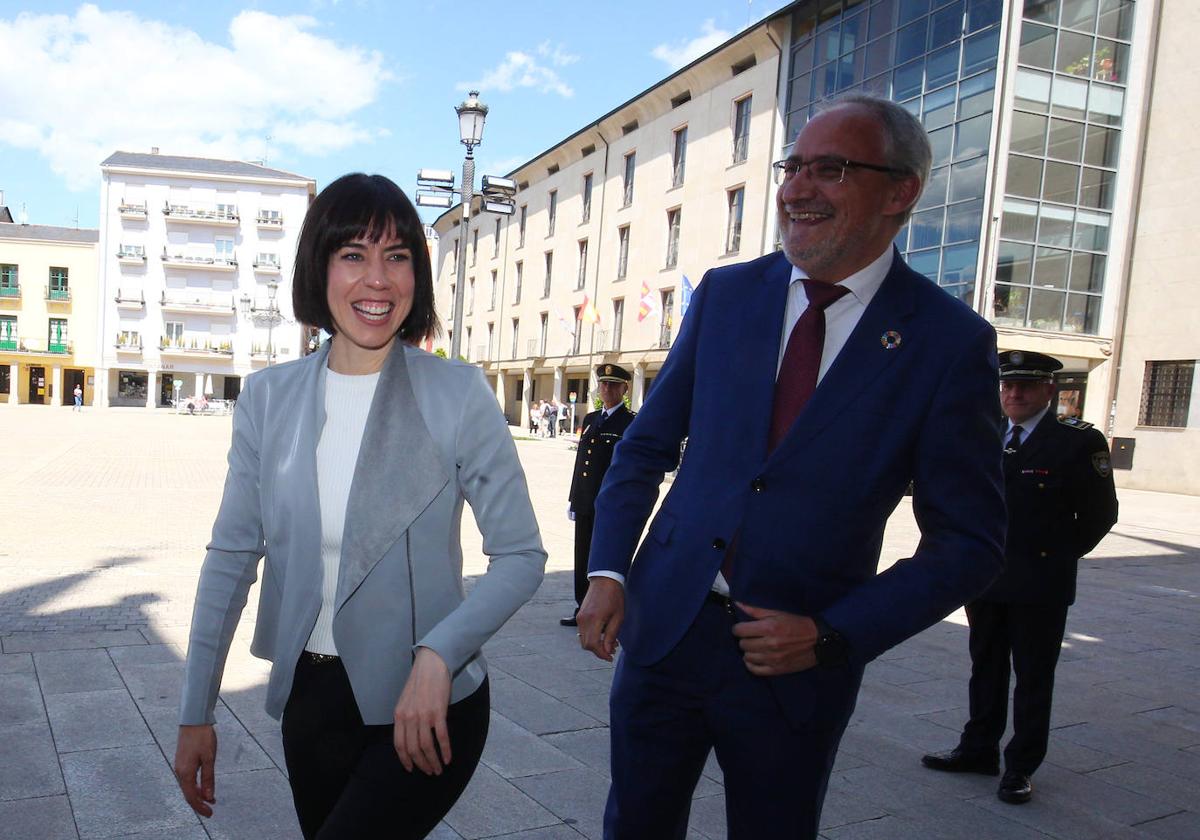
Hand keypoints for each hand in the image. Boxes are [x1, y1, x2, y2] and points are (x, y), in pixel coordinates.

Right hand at [174, 724, 216, 816]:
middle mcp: (180, 772)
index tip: (210, 813)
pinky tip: (203, 786)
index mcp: (185, 773)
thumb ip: (209, 778)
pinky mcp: (182, 761)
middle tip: (210, 811)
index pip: (192, 796)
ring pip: (188, 787)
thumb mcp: (209, 758)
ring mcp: (180, 767)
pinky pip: (188, 779)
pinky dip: (196, 786)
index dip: (200, 807)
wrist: (193, 720)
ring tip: (210, 800)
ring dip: (198, 795)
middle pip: (188, 794)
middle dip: (199, 803)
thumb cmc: (202, 737)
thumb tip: (209, 796)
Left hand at [393, 647, 452, 774]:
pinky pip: (441, 737)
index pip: (399, 744)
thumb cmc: (421, 682)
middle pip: (413, 749)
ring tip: (439, 769)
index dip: (405, 760)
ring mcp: (423, 716)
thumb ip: (406, 718)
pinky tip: (449, 758)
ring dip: (433, 761)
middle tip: (430, 772)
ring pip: (426, 747)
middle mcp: (409, 718)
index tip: (412, 769)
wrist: (432, 665)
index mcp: (399, 715)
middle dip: (422, 764)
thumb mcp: (406, 701)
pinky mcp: (438, 712)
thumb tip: (411, 736)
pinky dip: (445, 750)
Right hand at [577, 577, 623, 661]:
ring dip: (595, 644)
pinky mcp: (580, 615)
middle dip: (598, 651)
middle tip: (611, 651)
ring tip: (610, 642)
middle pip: (586, 645)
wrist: (604, 579)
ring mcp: (580, 617)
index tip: (610, 657)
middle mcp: (583, 620)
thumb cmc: (614, 596)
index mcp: (594, 619)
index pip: (593, 645)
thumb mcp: (618, 616)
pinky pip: (583, 632)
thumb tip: (608, 650)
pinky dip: (591, 637)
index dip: (601, 654)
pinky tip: (603, 634)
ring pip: (584, 640)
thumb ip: (612, 635)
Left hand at [732, 603, 818, 676]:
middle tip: (751, 636)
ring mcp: (773, 659)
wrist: (819, 641)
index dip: (738, 628)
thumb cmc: (797, 623)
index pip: (739, 630)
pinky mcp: (777, 670)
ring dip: (749, 651)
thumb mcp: (778, 612)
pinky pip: (755, 670)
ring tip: (755, 646)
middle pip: (742, 644)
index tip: (742, 627)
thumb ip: (756, 609)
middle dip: (745, 639)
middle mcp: (769, 644)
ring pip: (747, 657)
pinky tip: (756, 658)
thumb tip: (737, 603)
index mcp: (769, 628)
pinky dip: (752, 664)